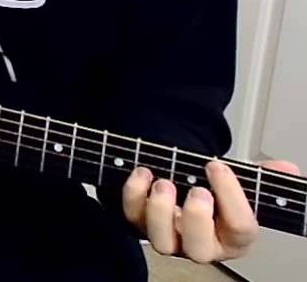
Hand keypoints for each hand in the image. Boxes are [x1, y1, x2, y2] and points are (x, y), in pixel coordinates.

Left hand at [123, 158, 300, 262]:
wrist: (187, 191)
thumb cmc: (216, 195)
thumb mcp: (241, 184)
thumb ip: (260, 176)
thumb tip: (285, 168)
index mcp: (234, 238)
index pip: (241, 228)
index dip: (232, 197)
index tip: (218, 167)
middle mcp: (202, 245)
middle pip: (199, 249)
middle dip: (196, 218)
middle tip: (197, 190)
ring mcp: (171, 239)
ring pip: (162, 242)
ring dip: (160, 210)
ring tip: (164, 182)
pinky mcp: (141, 226)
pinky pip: (132, 218)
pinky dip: (133, 195)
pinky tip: (142, 173)